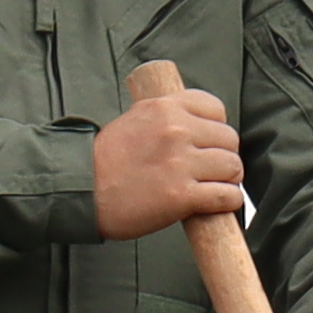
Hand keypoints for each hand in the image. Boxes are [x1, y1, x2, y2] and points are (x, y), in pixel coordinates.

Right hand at [91, 86, 248, 239]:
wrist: (78, 189)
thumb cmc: (105, 160)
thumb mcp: (136, 120)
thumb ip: (168, 118)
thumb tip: (200, 126)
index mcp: (165, 108)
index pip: (216, 109)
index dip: (216, 129)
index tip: (208, 143)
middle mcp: (176, 131)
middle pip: (229, 139)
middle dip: (224, 156)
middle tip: (210, 170)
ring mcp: (180, 163)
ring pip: (233, 167)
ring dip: (228, 180)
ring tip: (212, 186)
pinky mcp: (181, 196)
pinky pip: (226, 196)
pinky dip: (227, 202)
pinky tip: (215, 204)